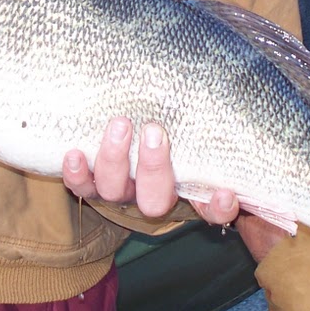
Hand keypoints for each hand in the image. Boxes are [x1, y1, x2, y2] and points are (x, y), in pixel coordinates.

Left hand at [60, 117, 238, 225]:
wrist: (126, 145)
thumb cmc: (168, 135)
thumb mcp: (189, 135)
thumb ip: (206, 131)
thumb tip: (236, 100)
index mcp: (186, 192)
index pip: (211, 211)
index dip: (218, 208)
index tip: (225, 192)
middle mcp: (152, 198)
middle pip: (155, 199)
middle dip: (154, 166)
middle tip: (154, 130)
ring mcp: (120, 194)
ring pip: (115, 190)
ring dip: (115, 159)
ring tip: (119, 124)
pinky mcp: (92, 187)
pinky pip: (82, 188)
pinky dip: (76, 174)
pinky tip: (73, 153)